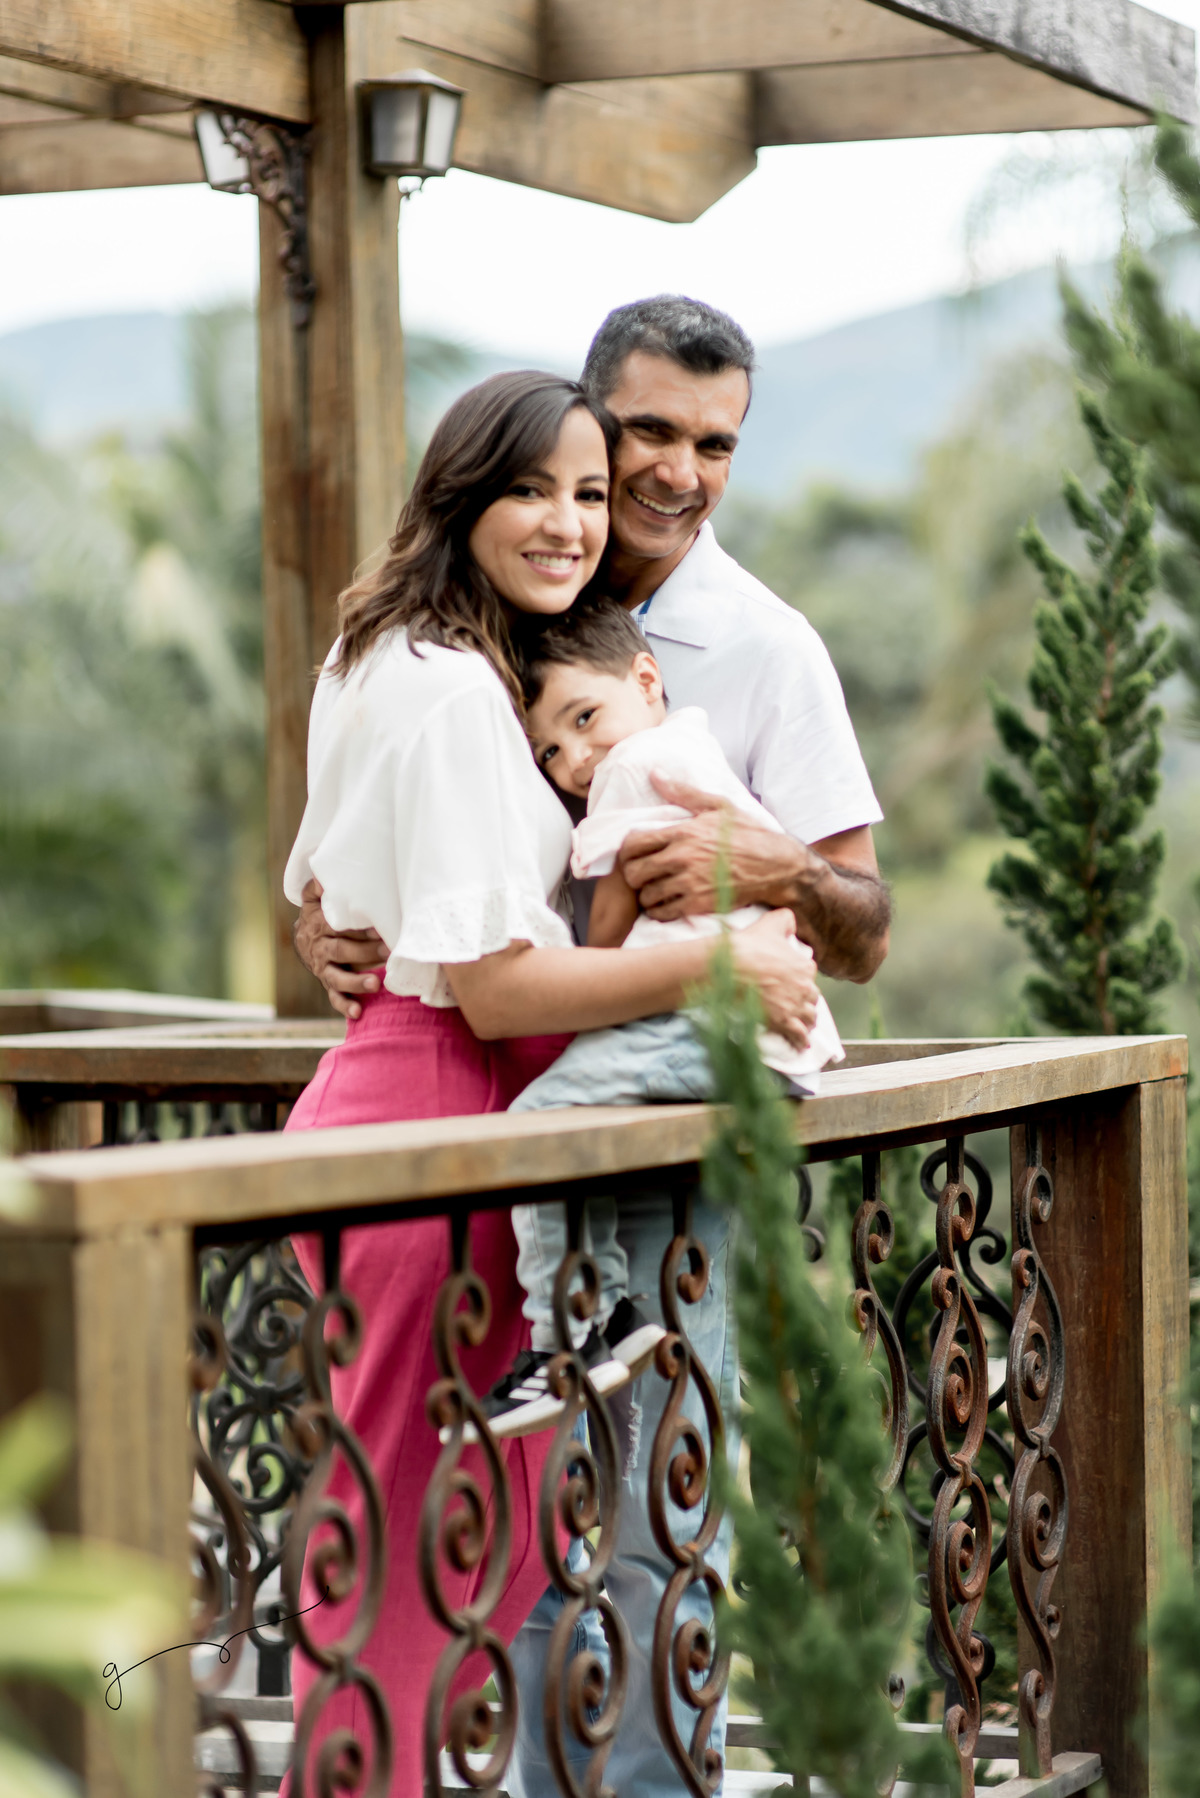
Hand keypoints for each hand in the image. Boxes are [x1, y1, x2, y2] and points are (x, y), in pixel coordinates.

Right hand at [293, 878, 385, 1020]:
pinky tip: (358, 1013)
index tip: (377, 927)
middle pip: (340, 950)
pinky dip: (345, 1006)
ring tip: (376, 984)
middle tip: (387, 950)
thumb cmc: (319, 915)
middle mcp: (320, 948)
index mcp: (318, 925)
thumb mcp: (314, 899)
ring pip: (337, 977)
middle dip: (364, 951)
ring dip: (356, 982)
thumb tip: (321, 873)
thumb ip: (317, 887)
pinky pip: (334, 998)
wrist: (303, 939)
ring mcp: (324, 969)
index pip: (336, 926)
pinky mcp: (328, 984)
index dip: (355, 927)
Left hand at [618, 773, 799, 921]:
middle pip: (634, 871)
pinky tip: (667, 904)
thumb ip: (683, 793)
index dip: (628, 851)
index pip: (635, 842)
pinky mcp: (698, 904)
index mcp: (684, 832)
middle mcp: (683, 857)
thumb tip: (655, 774)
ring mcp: (690, 883)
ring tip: (655, 890)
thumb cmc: (748, 834)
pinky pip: (663, 912)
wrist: (776, 866)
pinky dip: (659, 910)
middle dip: (633, 874)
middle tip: (642, 875)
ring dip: (646, 894)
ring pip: (646, 895)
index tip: (634, 855)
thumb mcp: (719, 806)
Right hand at [727, 910, 818, 1049]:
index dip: (803, 979)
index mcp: (805, 966)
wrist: (730, 968)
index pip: (810, 975)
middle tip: (800, 1005)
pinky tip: (802, 1044)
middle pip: (812, 998)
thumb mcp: (771, 922)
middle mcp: (804, 988)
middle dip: (807, 1002)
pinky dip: (801, 1040)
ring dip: (807, 1022)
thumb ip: (786, 919)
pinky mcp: (782, 1022)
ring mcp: (794, 1006)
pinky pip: (798, 1035)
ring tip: (804, 1026)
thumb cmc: (749, 946)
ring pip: (809, 1018)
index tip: (797, 983)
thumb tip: (791, 920)